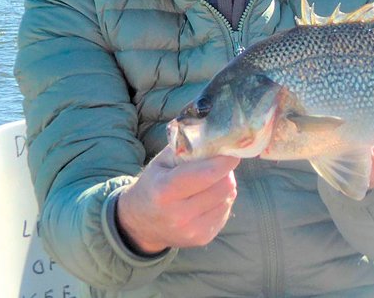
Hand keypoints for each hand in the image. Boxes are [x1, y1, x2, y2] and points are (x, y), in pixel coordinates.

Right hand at [116, 145, 239, 254]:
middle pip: (224, 186)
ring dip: (225, 185)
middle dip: (226, 171)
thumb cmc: (153, 184)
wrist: (140, 224)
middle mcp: (179, 215)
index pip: (207, 174)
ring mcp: (192, 231)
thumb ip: (187, 147)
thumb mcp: (162, 161)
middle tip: (218, 164)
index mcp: (165, 191)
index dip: (225, 160)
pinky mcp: (203, 239)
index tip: (233, 149)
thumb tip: (216, 134)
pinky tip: (207, 198)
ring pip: (228, 197)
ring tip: (209, 182)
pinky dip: (222, 200)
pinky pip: (226, 211)